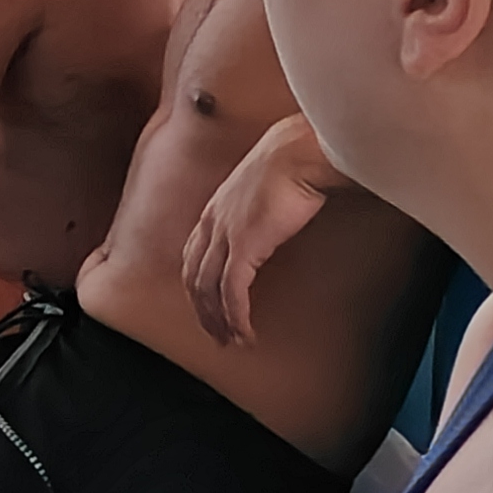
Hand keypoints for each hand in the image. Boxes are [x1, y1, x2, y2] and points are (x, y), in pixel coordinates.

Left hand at [183, 116, 339, 345]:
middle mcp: (212, 222)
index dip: (197, 286)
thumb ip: (260, 205)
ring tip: (231, 341)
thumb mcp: (264, 185)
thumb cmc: (292, 162)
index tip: (208, 308)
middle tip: (217, 336)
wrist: (298, 152)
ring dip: (219, 320)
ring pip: (209, 289)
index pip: (193, 256)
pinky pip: (232, 291)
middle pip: (194, 277)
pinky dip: (236, 316)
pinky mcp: (244, 245)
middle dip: (203, 311)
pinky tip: (245, 332)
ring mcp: (225, 234)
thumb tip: (274, 215)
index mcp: (215, 209)